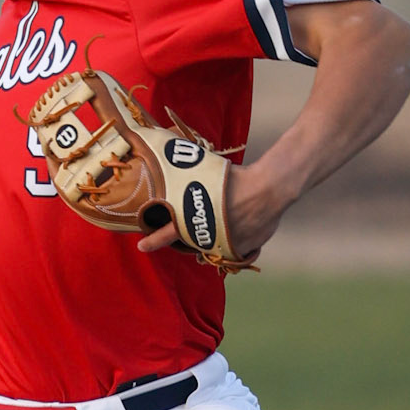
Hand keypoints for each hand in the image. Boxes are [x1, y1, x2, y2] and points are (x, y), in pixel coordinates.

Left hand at [136, 162, 288, 265]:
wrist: (268, 188)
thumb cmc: (236, 178)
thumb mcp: (207, 174)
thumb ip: (191, 181)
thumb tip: (177, 160)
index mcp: (195, 219)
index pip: (169, 232)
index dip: (154, 240)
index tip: (141, 246)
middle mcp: (208, 237)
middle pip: (192, 242)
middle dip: (187, 237)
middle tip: (185, 230)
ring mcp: (226, 246)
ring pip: (213, 246)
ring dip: (212, 237)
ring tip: (221, 220)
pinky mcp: (243, 249)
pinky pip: (236, 249)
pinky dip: (237, 240)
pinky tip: (241, 225)